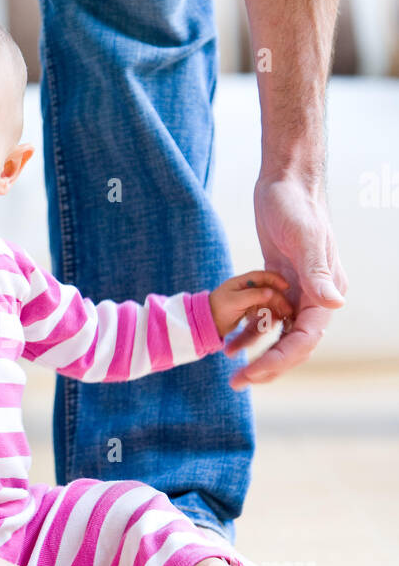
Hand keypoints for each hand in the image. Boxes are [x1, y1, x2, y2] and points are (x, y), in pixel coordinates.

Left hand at [209, 270, 295, 344]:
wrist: (207, 324)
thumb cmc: (217, 309)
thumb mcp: (235, 301)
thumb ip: (253, 295)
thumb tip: (271, 292)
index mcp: (243, 281)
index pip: (264, 276)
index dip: (276, 280)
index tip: (287, 287)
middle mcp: (248, 289)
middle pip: (269, 290)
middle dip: (279, 300)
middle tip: (287, 310)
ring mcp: (250, 299)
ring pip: (269, 302)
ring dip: (276, 309)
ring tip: (282, 318)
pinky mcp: (251, 310)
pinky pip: (264, 311)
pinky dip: (269, 316)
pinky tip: (273, 323)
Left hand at [224, 173, 347, 389]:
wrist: (283, 182)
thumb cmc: (295, 205)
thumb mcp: (304, 238)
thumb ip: (317, 274)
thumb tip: (334, 306)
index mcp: (326, 291)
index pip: (306, 338)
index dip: (281, 359)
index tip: (254, 373)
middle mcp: (315, 295)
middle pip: (293, 343)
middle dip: (268, 365)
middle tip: (237, 383)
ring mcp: (297, 290)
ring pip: (280, 335)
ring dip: (259, 354)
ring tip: (232, 372)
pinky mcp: (279, 282)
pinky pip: (267, 316)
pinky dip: (251, 332)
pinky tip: (230, 344)